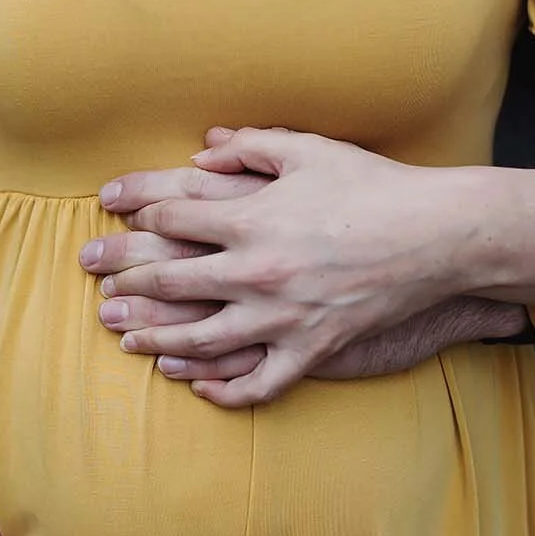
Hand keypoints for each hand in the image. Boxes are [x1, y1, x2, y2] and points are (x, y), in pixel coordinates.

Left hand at [96, 127, 484, 406]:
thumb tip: (203, 151)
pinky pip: (257, 381)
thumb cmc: (375, 186)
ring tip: (125, 337)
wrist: (440, 236)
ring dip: (154, 338)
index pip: (172, 217)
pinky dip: (223, 389)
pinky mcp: (312, 350)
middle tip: (94, 281)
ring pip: (199, 339)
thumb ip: (250, 145)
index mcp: (252, 218)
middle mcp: (257, 272)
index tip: (113, 210)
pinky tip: (197, 386)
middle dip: (124, 278)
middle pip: (170, 280)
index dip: (136, 211)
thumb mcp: (310, 149)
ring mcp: (283, 318)